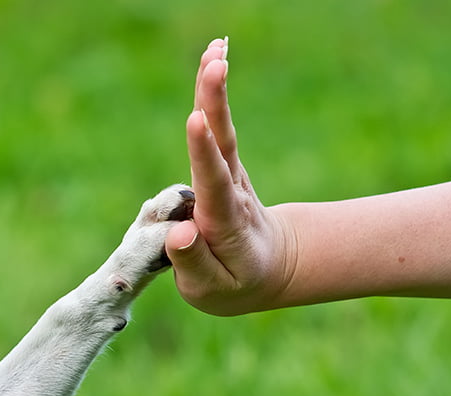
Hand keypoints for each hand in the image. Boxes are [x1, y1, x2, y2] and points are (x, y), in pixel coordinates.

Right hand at [165, 38, 296, 315]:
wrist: (269, 268)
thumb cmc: (234, 284)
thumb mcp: (212, 290)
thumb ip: (194, 263)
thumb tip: (180, 232)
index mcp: (224, 223)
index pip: (213, 184)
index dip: (203, 153)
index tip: (196, 121)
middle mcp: (230, 191)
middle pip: (223, 144)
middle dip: (216, 104)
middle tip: (215, 65)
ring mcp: (229, 173)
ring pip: (222, 128)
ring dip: (215, 89)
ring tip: (215, 49)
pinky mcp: (223, 163)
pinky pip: (217, 125)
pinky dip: (213, 92)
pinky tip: (213, 56)